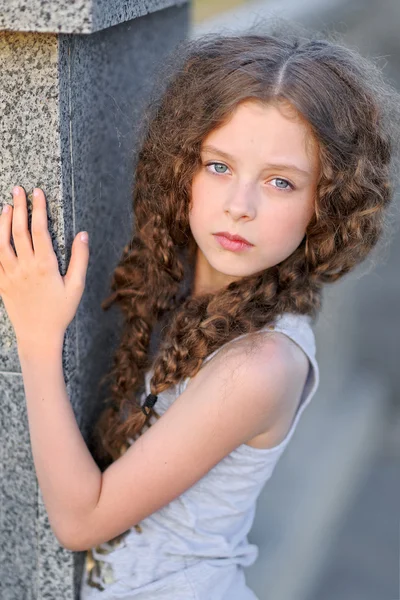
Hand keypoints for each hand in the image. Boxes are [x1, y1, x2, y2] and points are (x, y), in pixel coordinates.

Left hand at [0, 186, 88, 349]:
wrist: (38, 335)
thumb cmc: (60, 312)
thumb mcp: (77, 286)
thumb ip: (80, 259)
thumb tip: (82, 235)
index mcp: (45, 265)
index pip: (39, 229)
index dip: (38, 209)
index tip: (38, 193)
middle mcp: (24, 267)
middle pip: (18, 230)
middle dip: (18, 207)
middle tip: (18, 190)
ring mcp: (10, 275)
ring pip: (1, 242)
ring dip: (2, 222)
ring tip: (5, 206)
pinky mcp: (1, 283)